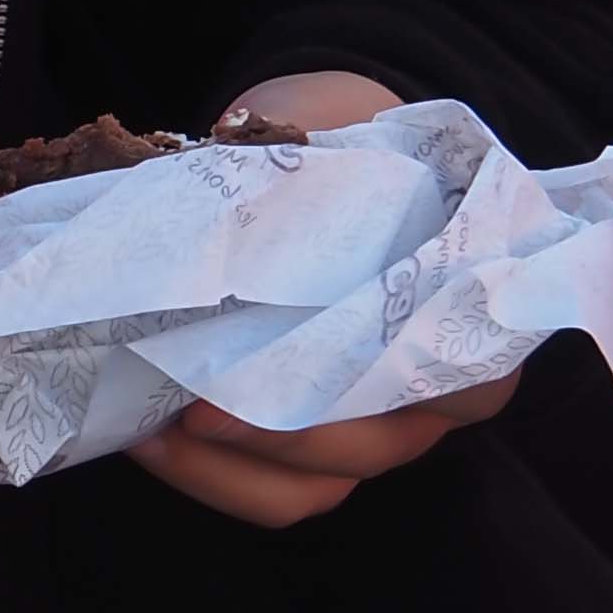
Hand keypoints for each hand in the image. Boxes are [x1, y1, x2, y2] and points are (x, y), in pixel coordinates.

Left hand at [125, 72, 519, 529]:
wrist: (316, 138)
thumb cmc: (336, 134)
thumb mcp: (327, 120)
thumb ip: (312, 149)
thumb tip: (237, 162)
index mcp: (468, 307)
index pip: (458, 374)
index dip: (376, 377)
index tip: (283, 362)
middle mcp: (435, 386)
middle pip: (372, 445)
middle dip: (274, 433)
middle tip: (188, 402)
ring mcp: (374, 425)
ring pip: (317, 486)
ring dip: (226, 467)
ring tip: (149, 424)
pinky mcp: (309, 445)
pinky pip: (271, 492)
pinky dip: (208, 475)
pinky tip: (143, 433)